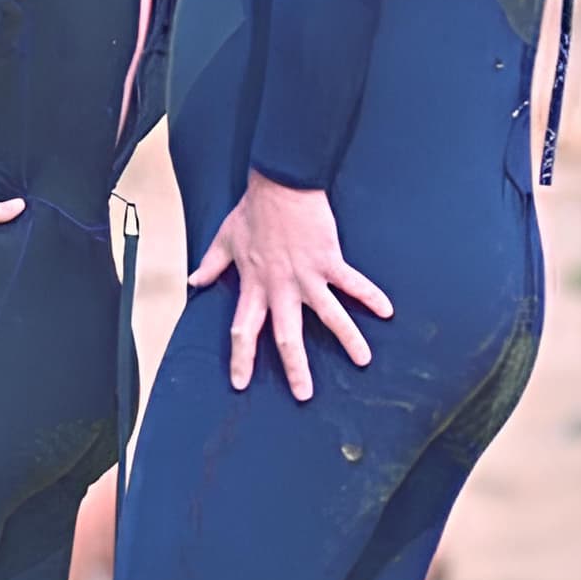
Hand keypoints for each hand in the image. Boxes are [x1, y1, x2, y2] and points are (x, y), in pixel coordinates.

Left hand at [187, 172, 391, 400]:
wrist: (280, 185)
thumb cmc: (253, 211)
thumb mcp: (224, 239)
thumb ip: (211, 265)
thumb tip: (194, 281)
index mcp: (254, 286)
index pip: (244, 330)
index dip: (241, 358)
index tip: (241, 383)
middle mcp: (280, 288)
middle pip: (287, 336)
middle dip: (296, 368)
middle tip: (304, 394)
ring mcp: (307, 276)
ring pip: (328, 315)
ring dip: (347, 339)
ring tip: (363, 361)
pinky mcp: (329, 260)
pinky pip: (353, 283)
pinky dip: (370, 296)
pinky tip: (386, 312)